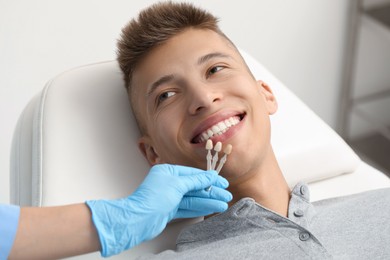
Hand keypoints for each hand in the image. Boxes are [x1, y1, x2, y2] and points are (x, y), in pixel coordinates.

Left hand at [86, 164, 231, 256]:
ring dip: (208, 201)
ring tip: (223, 204)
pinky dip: (200, 208)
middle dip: (211, 191)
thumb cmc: (152, 199)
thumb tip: (209, 176)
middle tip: (225, 195)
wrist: (138, 220)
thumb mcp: (177, 185)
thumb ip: (195, 181)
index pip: (193, 174)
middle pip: (194, 187)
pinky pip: (188, 207)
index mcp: (168, 172)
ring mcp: (169, 197)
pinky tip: (211, 208)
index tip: (221, 182)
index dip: (208, 178)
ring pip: (193, 198)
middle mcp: (168, 183)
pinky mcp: (169, 210)